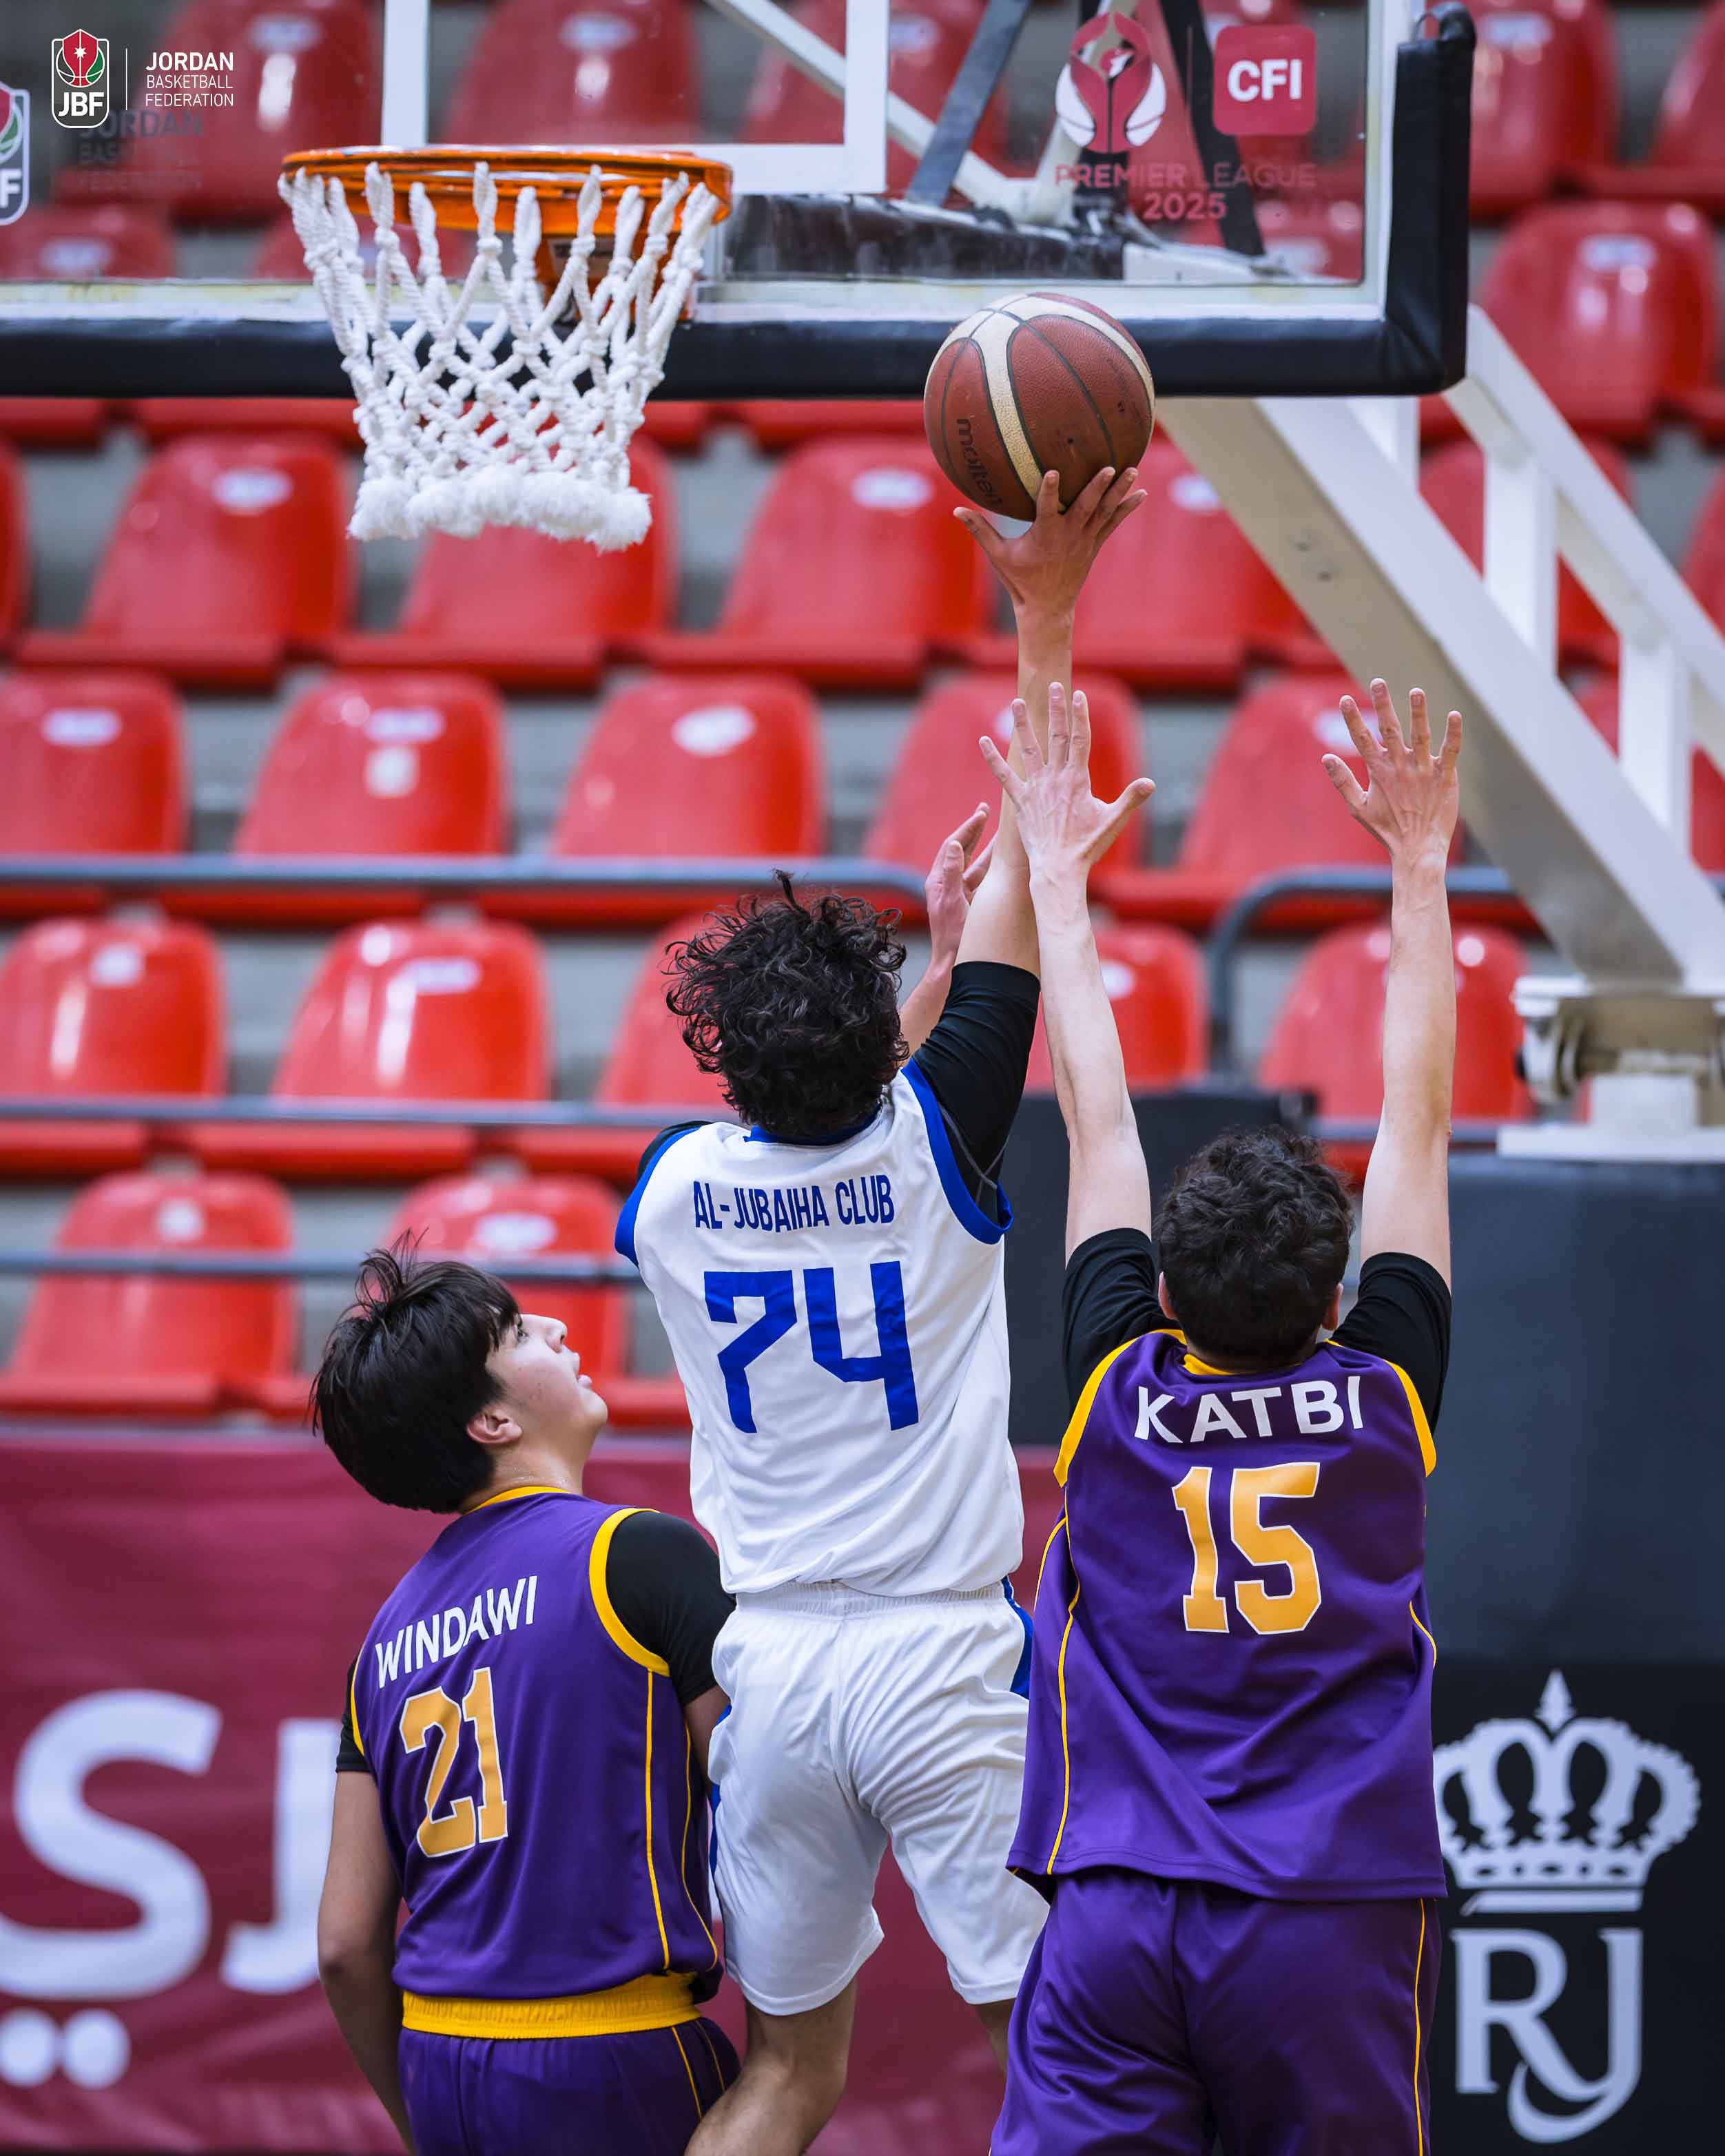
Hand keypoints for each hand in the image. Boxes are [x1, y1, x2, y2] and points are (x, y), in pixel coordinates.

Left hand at [924, 803, 993, 971]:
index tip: (982, 813)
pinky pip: (983, 879)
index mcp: (938, 881)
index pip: (953, 846)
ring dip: (988, 847)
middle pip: (962, 850)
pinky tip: (1006, 859)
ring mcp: (959, 893)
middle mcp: (947, 884)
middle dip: (976, 830)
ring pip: (976, 864)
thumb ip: (953, 873)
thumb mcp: (953, 902)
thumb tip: (953, 843)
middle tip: (986, 810)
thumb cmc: (952, 938)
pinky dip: (994, 867)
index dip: (969, 828)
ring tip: (1001, 831)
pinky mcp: (970, 903)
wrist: (953, 964)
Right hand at [956, 466, 1145, 624]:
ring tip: (1133, 469)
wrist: (1047, 609)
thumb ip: (980, 531)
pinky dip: (1127, 508)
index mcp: (1044, 536)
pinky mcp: (1094, 545)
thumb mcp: (998, 556)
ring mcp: (1085, 541)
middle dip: (1097, 487)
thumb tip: (957, 510)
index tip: (1053, 471)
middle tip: (1109, 467)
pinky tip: (1142, 492)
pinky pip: (1113, 523)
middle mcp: (1068, 536)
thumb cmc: (1020, 581)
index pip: (1046, 508)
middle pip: (1085, 507)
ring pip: (1104, 512)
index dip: (1049, 490)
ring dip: (1119, 491)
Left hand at [979, 683, 1152, 888]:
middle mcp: (1055, 779)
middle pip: (1056, 737)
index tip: (1078, 695)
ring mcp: (1036, 789)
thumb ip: (1130, 799)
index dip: (1079, 715)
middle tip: (1052, 686)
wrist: (1058, 870)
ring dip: (1022, 725)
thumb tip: (1151, 783)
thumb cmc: (1087, 847)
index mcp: (1078, 779)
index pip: (1080, 739)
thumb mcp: (1113, 821)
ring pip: (1028, 749)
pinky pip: (1004, 775)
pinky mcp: (1021, 801)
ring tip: (1016, 702)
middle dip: (1055, 709)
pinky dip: (993, 758)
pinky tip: (982, 741)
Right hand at [1323, 681, 1460, 868]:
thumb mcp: (1358, 808)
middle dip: (1382, 705)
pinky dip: (1453, 733)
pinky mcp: (1445, 777)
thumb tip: (1326, 757)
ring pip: (1420, 736)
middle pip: (1390, 730)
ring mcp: (1424, 771)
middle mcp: (1400, 767)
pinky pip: (1450, 751)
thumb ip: (1343, 781)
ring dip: (1418, 713)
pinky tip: (1454, 715)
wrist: (1418, 850)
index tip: (1345, 699)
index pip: (1362, 740)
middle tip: (1377, 682)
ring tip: (1416, 692)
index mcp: (1379, 773)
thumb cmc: (1388, 831)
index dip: (1352, 719)